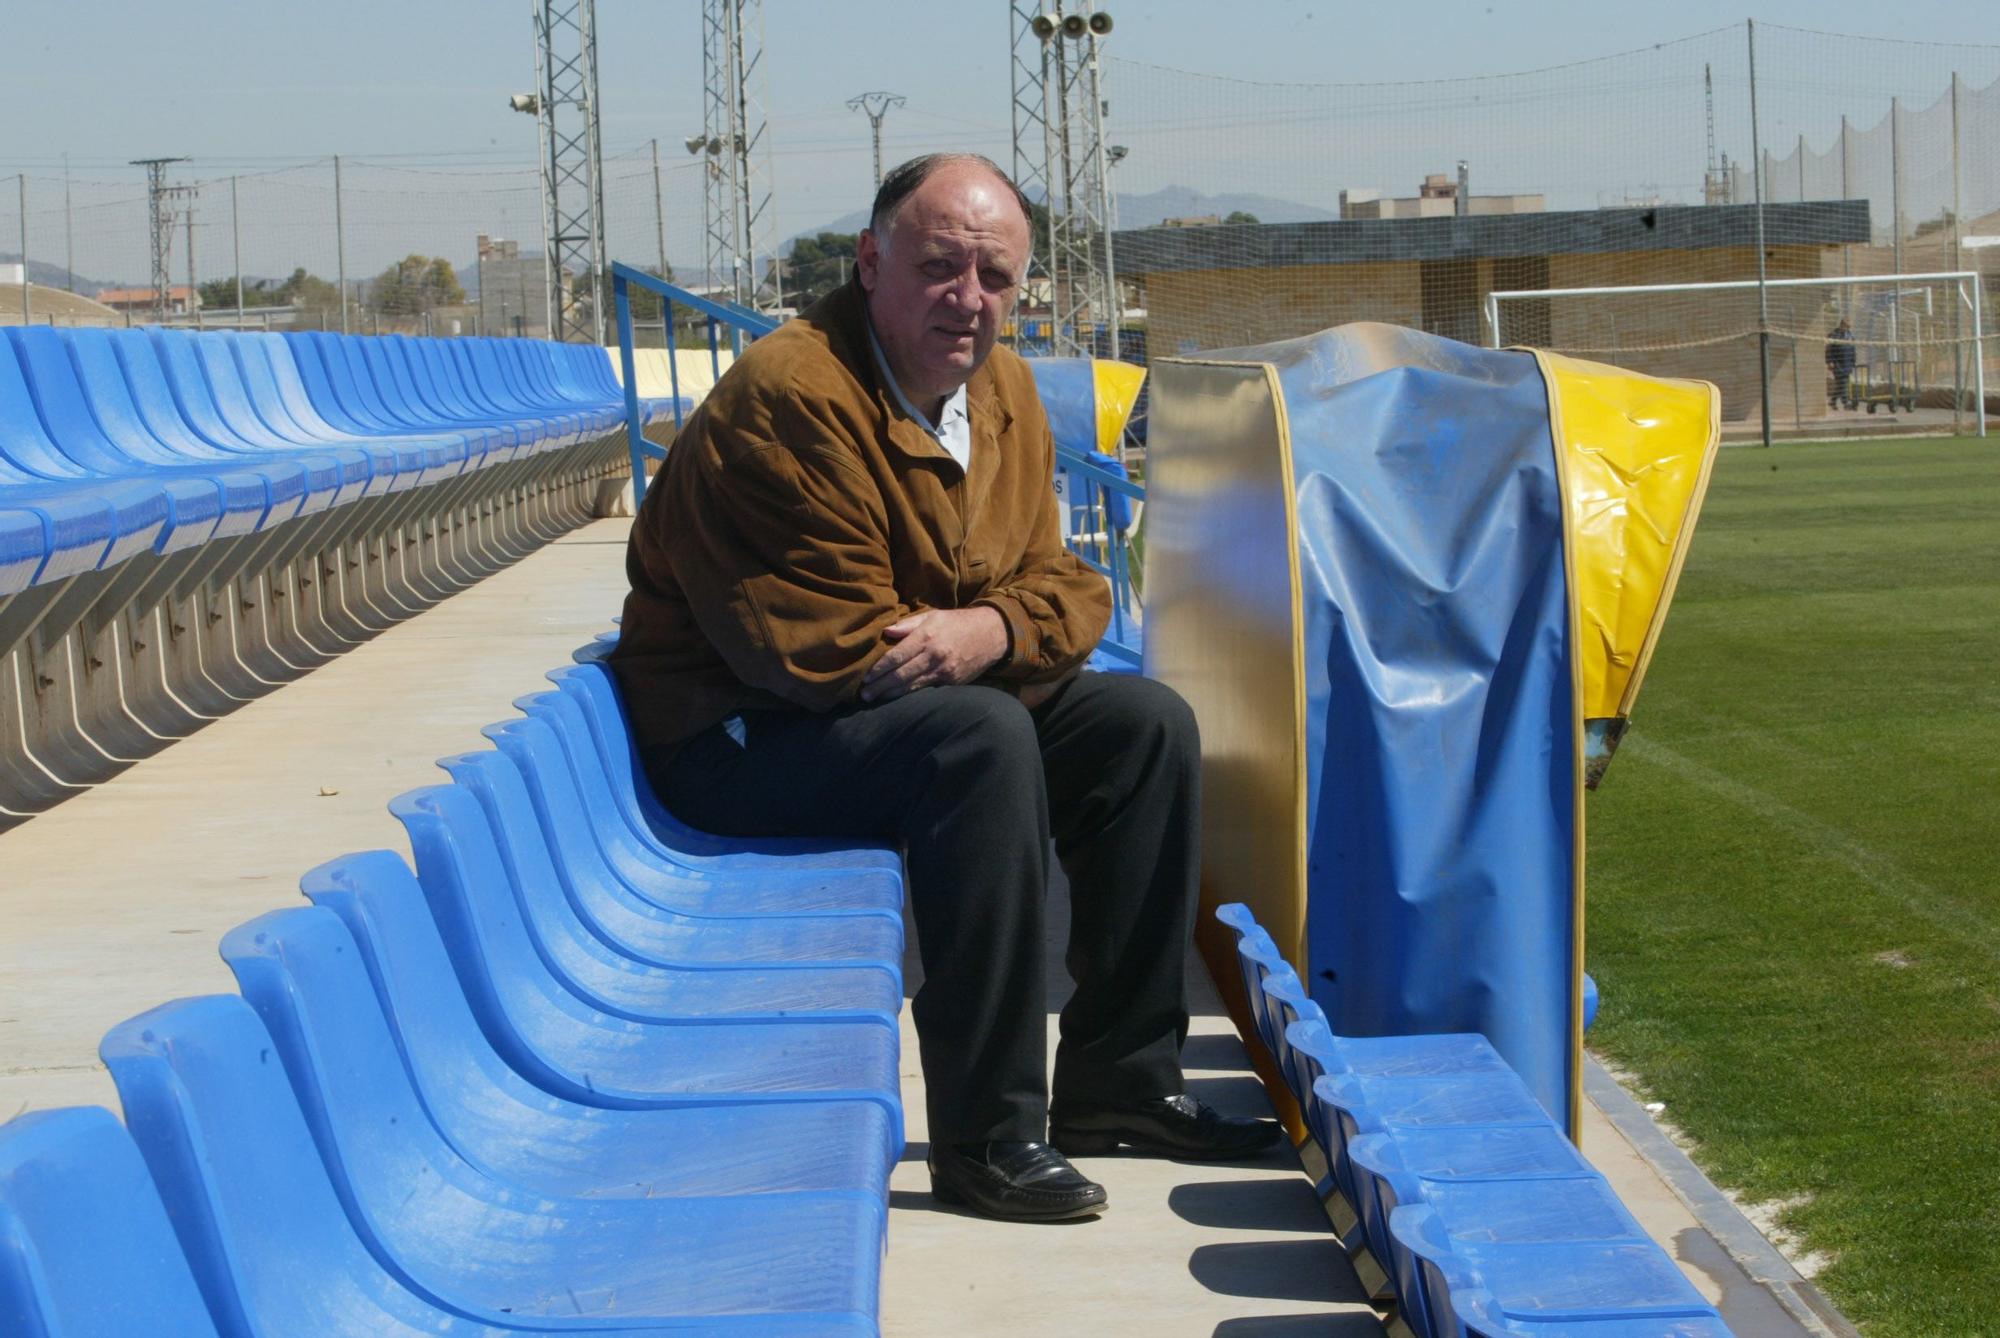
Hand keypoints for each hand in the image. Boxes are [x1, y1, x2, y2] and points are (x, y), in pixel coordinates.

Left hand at [860, 607, 1007, 701]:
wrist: (992, 634)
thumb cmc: (958, 622)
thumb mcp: (933, 615)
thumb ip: (908, 624)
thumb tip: (886, 631)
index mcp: (927, 636)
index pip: (896, 656)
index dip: (879, 669)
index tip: (866, 676)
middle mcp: (934, 655)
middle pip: (901, 675)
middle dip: (880, 686)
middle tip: (864, 694)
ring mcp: (944, 671)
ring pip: (912, 686)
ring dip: (891, 693)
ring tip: (875, 698)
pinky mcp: (952, 681)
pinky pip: (926, 688)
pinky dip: (910, 693)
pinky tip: (897, 696)